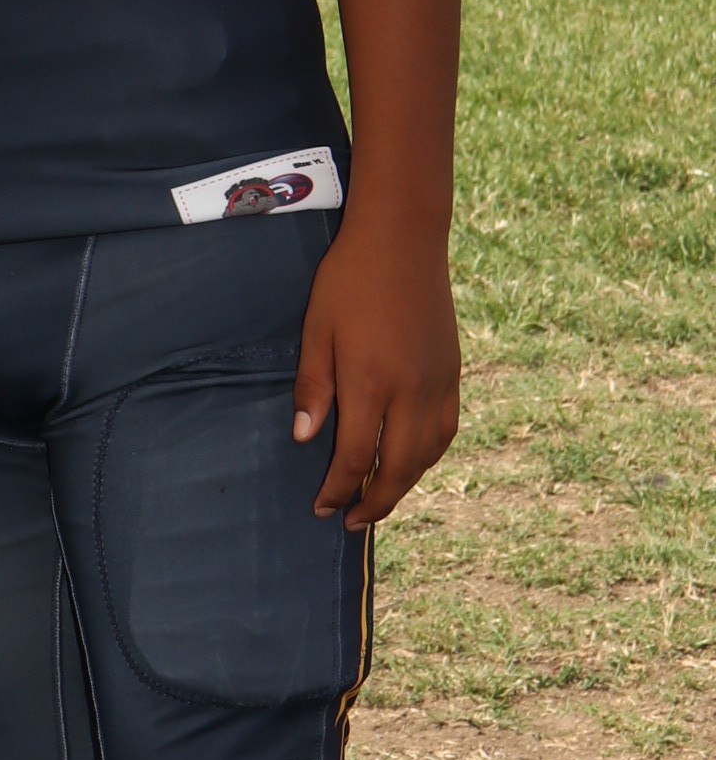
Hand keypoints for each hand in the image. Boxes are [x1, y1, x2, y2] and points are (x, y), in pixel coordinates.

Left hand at [291, 211, 459, 527]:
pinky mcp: (454, 372)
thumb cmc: (348, 280)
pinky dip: (428, 456)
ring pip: (427, 454)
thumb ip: (313, 387)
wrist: (404, 239)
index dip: (338, 488)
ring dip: (404, 484)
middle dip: (374, 501)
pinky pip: (446, 430)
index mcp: (370, 381)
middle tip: (352, 520)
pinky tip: (410, 462)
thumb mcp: (316, 330)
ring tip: (378, 498)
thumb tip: (306, 439)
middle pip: (397, 468)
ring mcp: (438, 382)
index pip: (355, 456)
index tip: (322, 507)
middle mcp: (411, 390)